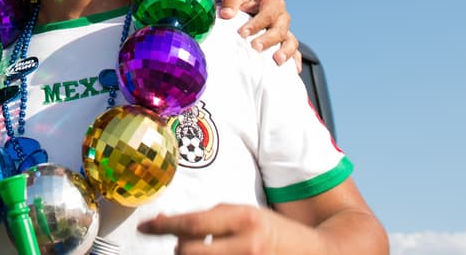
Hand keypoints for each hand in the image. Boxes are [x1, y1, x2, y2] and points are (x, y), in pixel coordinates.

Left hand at [139, 204, 308, 253]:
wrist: (320, 253)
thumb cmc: (275, 232)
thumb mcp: (246, 214)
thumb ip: (211, 218)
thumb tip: (168, 222)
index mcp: (244, 218)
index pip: (192, 223)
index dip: (162, 226)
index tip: (144, 227)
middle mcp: (246, 245)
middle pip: (189, 252)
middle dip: (180, 249)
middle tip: (186, 245)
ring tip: (207, 252)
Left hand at [218, 0, 299, 68]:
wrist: (248, 8)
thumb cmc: (242, 1)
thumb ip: (231, 1)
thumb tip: (227, 14)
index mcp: (272, 3)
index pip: (267, 13)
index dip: (256, 24)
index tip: (242, 33)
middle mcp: (282, 17)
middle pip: (280, 29)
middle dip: (268, 39)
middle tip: (255, 47)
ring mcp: (286, 31)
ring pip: (291, 41)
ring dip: (285, 51)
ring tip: (277, 60)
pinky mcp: (286, 44)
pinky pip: (295, 53)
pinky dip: (295, 60)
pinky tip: (293, 70)